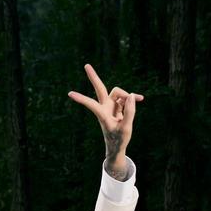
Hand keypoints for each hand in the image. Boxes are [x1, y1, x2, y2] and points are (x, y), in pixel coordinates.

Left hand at [68, 64, 142, 178]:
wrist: (118, 146)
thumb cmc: (119, 139)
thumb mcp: (126, 127)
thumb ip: (130, 111)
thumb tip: (132, 95)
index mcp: (102, 115)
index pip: (91, 104)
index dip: (81, 99)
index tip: (69, 94)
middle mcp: (105, 107)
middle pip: (99, 88)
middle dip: (94, 77)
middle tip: (86, 65)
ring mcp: (111, 106)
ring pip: (118, 93)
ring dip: (127, 95)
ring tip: (139, 99)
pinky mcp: (117, 106)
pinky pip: (125, 98)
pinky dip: (132, 98)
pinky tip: (140, 99)